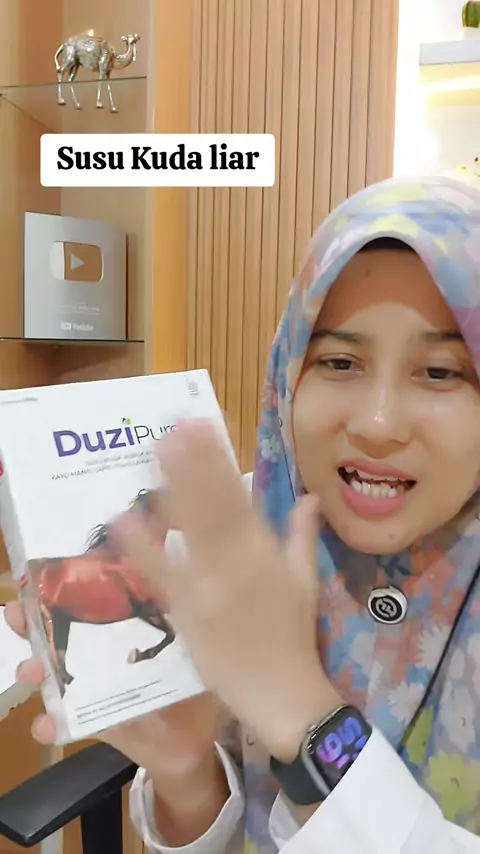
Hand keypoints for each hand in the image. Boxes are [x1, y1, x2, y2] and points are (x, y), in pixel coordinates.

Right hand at [4, 599, 220, 783]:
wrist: (197, 741)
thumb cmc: (194, 680)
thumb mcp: (190, 637)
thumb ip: (176, 601)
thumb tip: (171, 552)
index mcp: (125, 630)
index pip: (89, 601)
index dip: (63, 588)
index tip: (39, 578)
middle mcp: (103, 657)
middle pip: (62, 634)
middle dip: (35, 624)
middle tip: (16, 616)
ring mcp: (95, 691)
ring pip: (57, 675)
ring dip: (37, 672)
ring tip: (29, 671)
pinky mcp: (97, 724)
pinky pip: (69, 724)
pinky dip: (53, 725)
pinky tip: (45, 724)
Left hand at [117, 420, 340, 762]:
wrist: (282, 695)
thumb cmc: (294, 637)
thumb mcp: (305, 582)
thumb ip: (302, 535)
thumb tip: (310, 497)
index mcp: (265, 551)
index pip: (238, 495)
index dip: (218, 460)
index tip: (202, 427)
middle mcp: (237, 561)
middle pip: (211, 503)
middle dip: (192, 462)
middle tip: (172, 426)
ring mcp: (209, 586)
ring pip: (188, 528)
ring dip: (170, 487)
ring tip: (154, 452)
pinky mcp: (186, 612)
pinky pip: (161, 574)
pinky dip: (142, 546)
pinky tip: (122, 517)